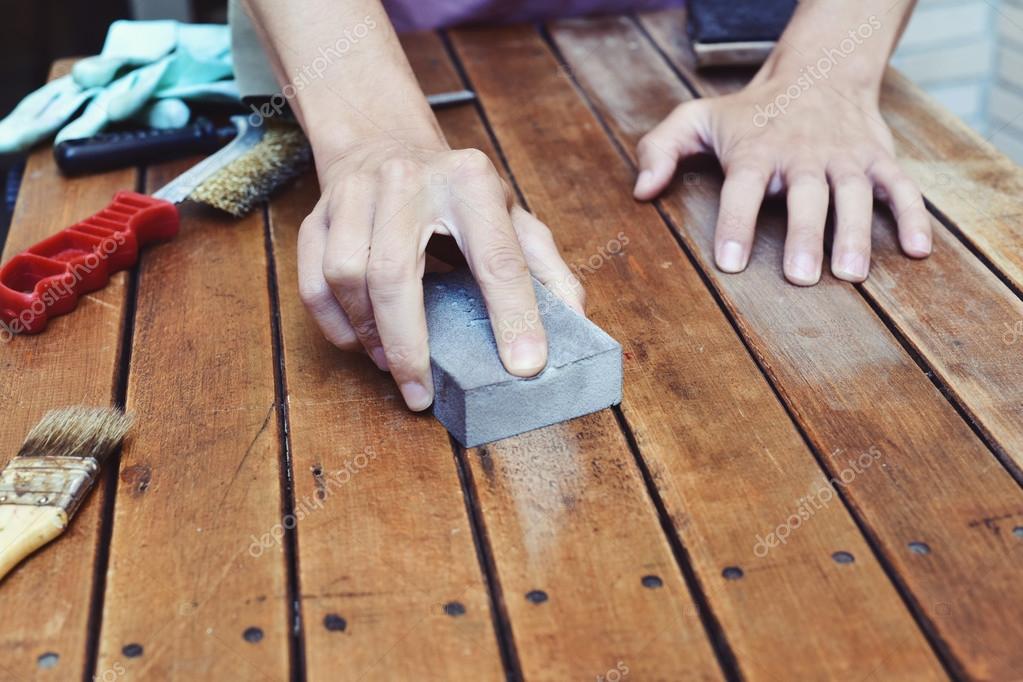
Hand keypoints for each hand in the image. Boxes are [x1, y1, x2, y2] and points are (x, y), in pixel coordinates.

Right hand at [297, 139, 584, 410]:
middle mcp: (407, 180)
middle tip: (422, 394)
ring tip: (395, 365)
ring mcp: (354, 194)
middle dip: (409, 346)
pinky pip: (312, 281)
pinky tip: (362, 344)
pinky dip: (336, 324)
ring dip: (369, 335)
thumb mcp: (510, 216)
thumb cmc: (454, 194)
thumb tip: (576, 319)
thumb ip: (544, 266)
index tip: (525, 367)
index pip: (496, 258)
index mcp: (470, 181)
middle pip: (395, 275)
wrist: (383, 142)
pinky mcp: (318, 214)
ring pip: (346, 277)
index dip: (513, 316)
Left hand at [633, 75, 931, 284]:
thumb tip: (640, 191)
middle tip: (799, 276)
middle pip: (805, 196)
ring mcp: (845, 157)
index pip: (743, 188)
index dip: (736, 224)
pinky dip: (913, 215)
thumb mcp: (697, 118)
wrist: (819, 70)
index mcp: (757, 151)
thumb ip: (661, 149)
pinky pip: (901, 186)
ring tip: (851, 274)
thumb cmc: (751, 111)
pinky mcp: (878, 159)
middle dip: (803, 235)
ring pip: (853, 194)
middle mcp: (803, 154)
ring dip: (856, 233)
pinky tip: (919, 251)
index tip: (731, 262)